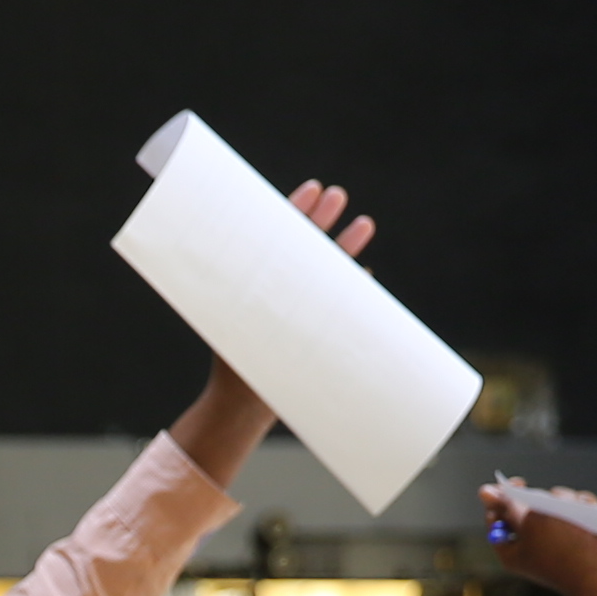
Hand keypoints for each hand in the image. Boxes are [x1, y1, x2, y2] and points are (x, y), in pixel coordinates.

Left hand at [169, 181, 374, 466]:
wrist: (240, 406)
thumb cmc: (231, 364)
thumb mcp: (234, 325)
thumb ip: (242, 296)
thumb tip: (246, 259)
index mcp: (254, 278)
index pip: (276, 235)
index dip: (295, 210)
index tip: (314, 189)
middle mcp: (278, 289)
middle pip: (303, 244)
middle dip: (321, 219)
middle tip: (338, 195)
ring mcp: (298, 307)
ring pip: (325, 270)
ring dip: (345, 247)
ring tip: (365, 224)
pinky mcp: (315, 329)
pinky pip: (339, 304)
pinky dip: (352, 289)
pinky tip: (364, 274)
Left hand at [480, 480, 596, 595]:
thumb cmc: (565, 553)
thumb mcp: (530, 523)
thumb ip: (509, 505)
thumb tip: (486, 492)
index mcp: (513, 547)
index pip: (497, 514)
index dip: (503, 495)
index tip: (519, 483)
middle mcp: (536, 539)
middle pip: (530, 501)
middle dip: (545, 500)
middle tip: (554, 515)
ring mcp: (561, 534)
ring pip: (559, 498)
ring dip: (568, 501)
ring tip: (577, 519)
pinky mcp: (583, 528)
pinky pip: (581, 503)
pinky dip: (587, 506)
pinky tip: (592, 518)